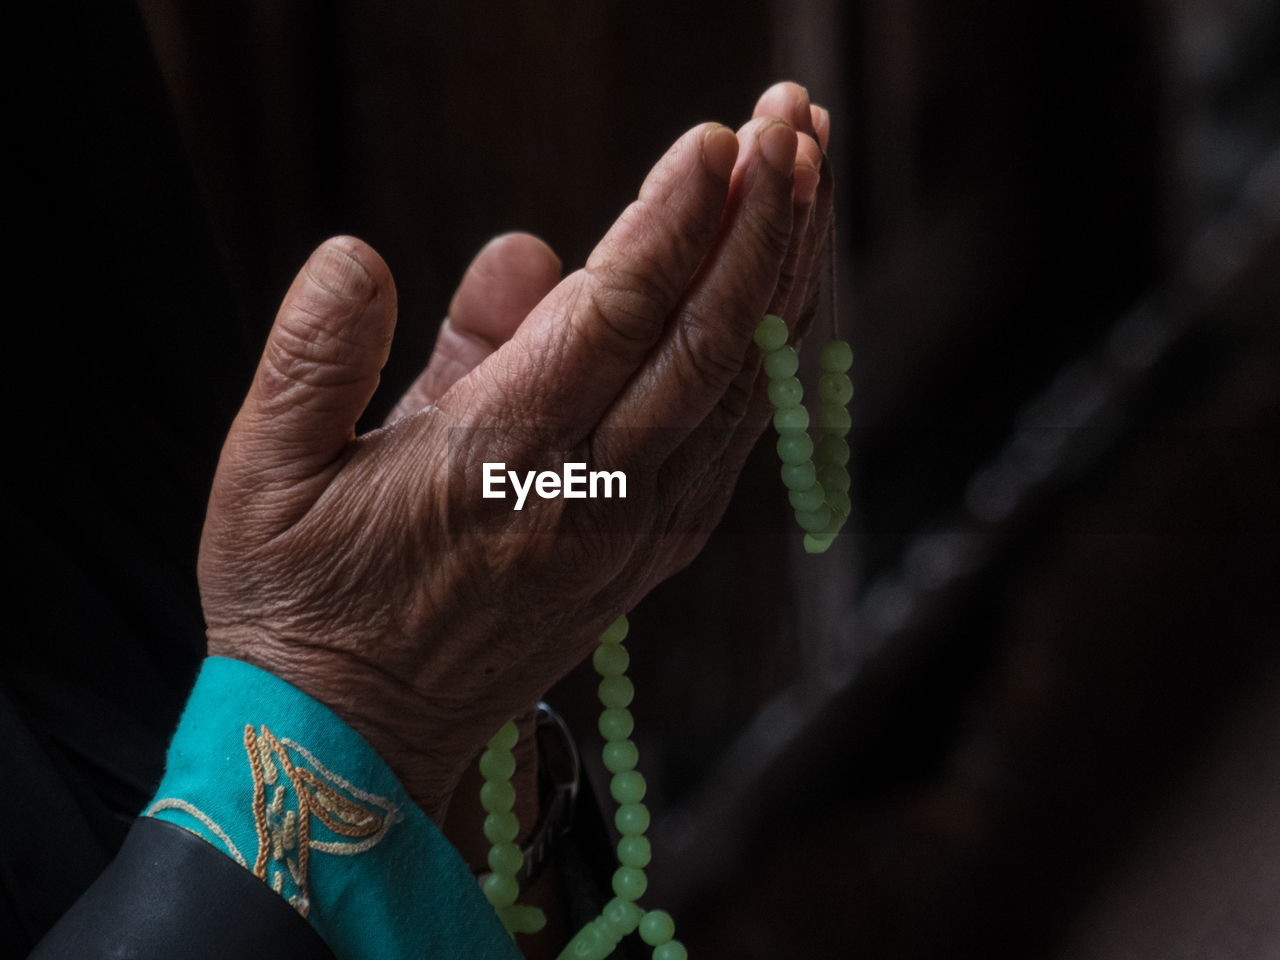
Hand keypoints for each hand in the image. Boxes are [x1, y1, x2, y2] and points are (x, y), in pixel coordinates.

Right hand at [197, 82, 832, 823]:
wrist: (356, 741)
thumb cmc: (301, 600)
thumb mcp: (264, 471)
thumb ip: (323, 351)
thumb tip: (412, 253)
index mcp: (492, 466)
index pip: (611, 322)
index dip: (671, 223)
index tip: (719, 138)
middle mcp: (587, 500)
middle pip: (706, 344)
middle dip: (760, 221)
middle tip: (792, 116)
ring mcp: (634, 534)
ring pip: (738, 388)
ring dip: (781, 274)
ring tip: (809, 171)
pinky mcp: (651, 553)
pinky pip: (734, 438)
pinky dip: (769, 351)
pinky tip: (783, 286)